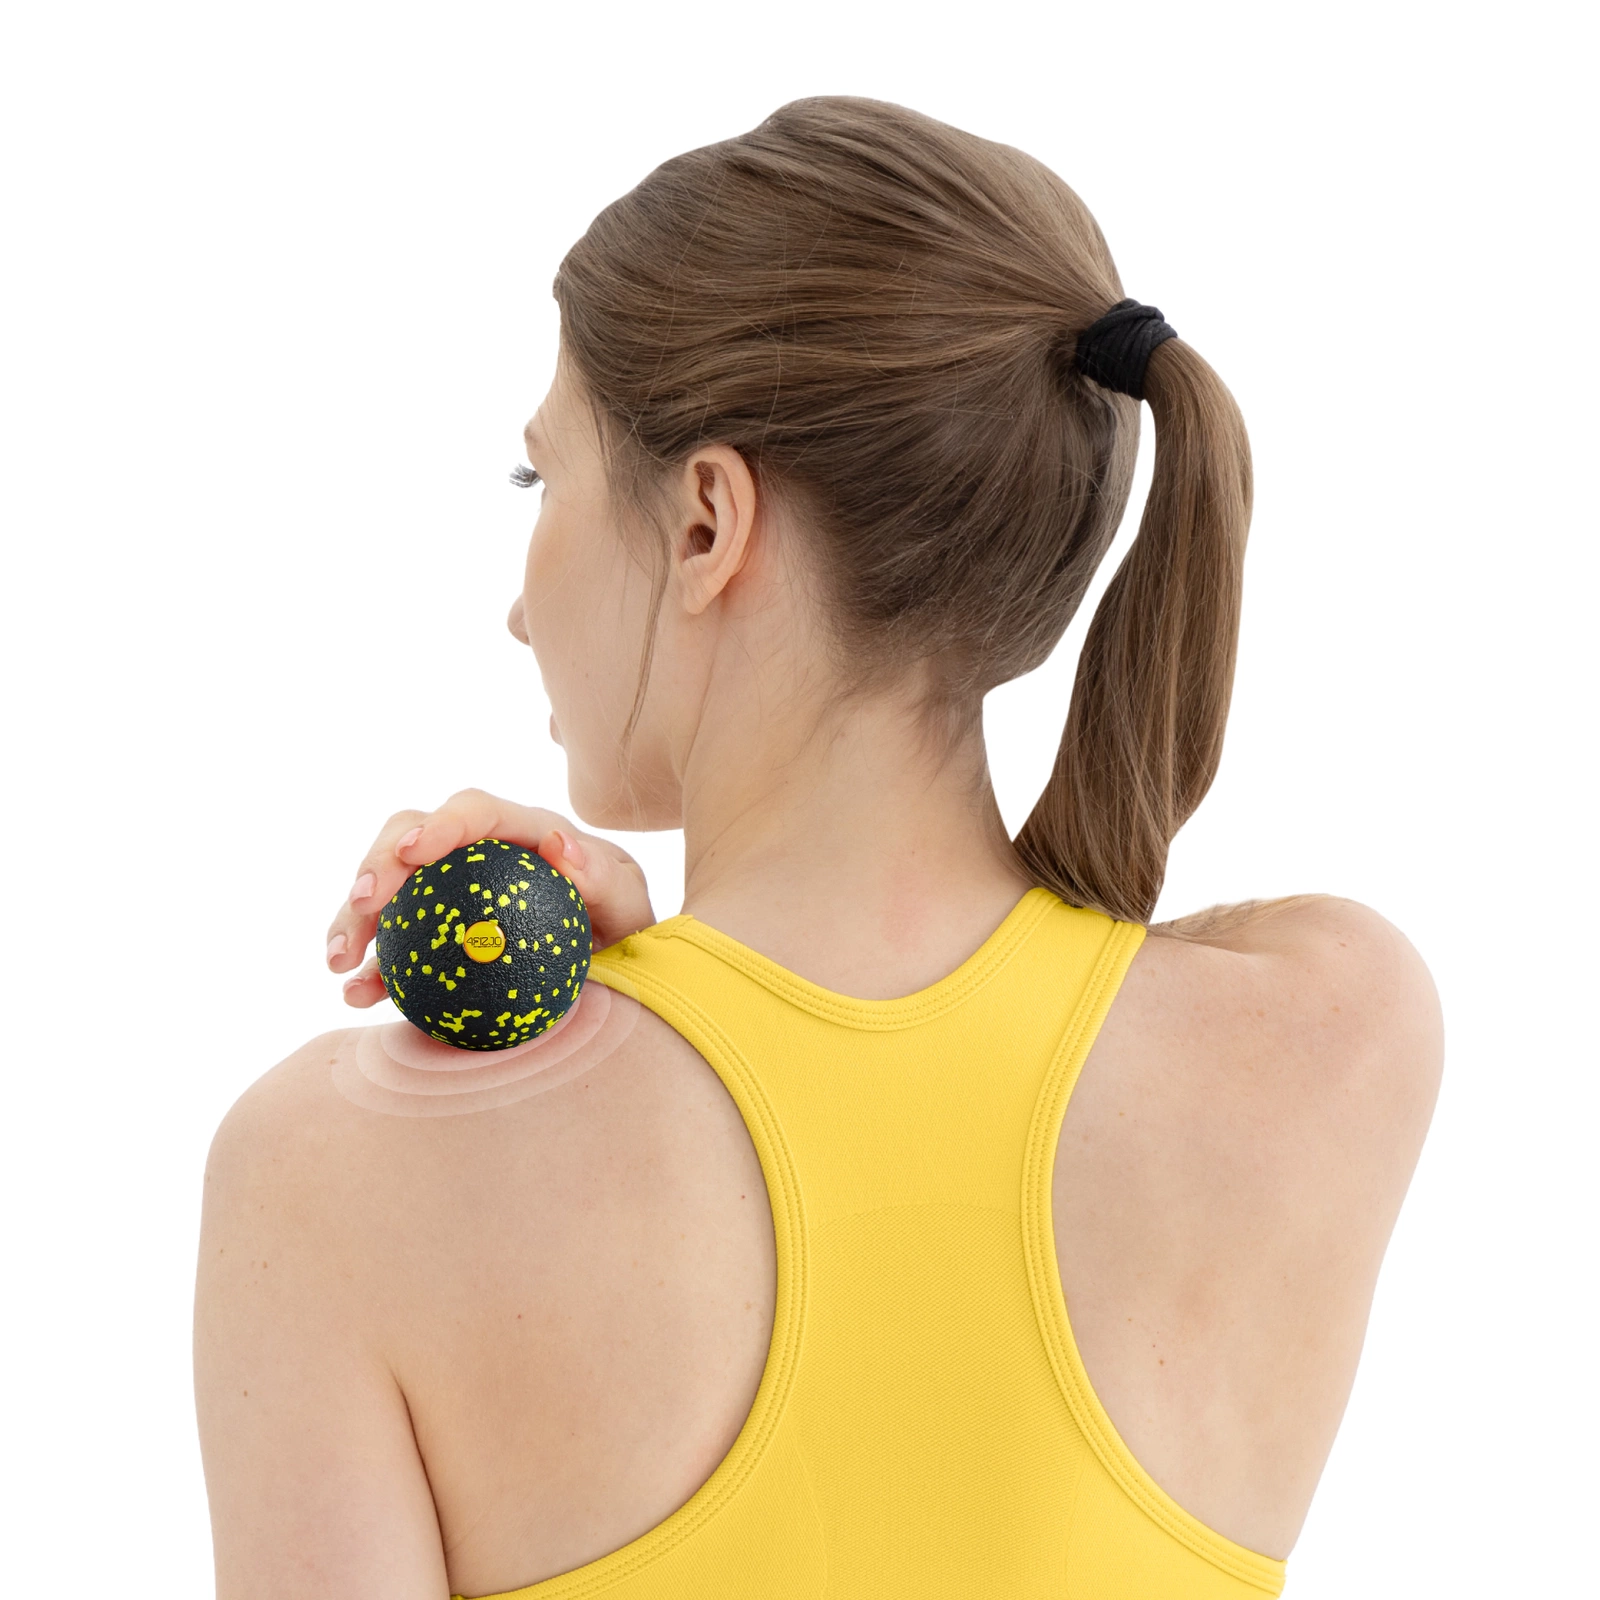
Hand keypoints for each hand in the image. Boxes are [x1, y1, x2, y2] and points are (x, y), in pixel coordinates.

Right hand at [324, 788, 655, 1008]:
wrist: (617, 968)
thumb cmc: (624, 927)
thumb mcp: (629, 904)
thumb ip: (603, 878)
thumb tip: (561, 846)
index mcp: (524, 832)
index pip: (477, 812)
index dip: (441, 823)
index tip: (414, 852)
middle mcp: (478, 853)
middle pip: (412, 836)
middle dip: (377, 862)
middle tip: (364, 903)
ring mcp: (449, 893)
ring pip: (388, 890)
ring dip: (354, 919)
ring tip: (338, 961)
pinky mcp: (434, 937)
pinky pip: (392, 946)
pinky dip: (369, 968)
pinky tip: (356, 996)